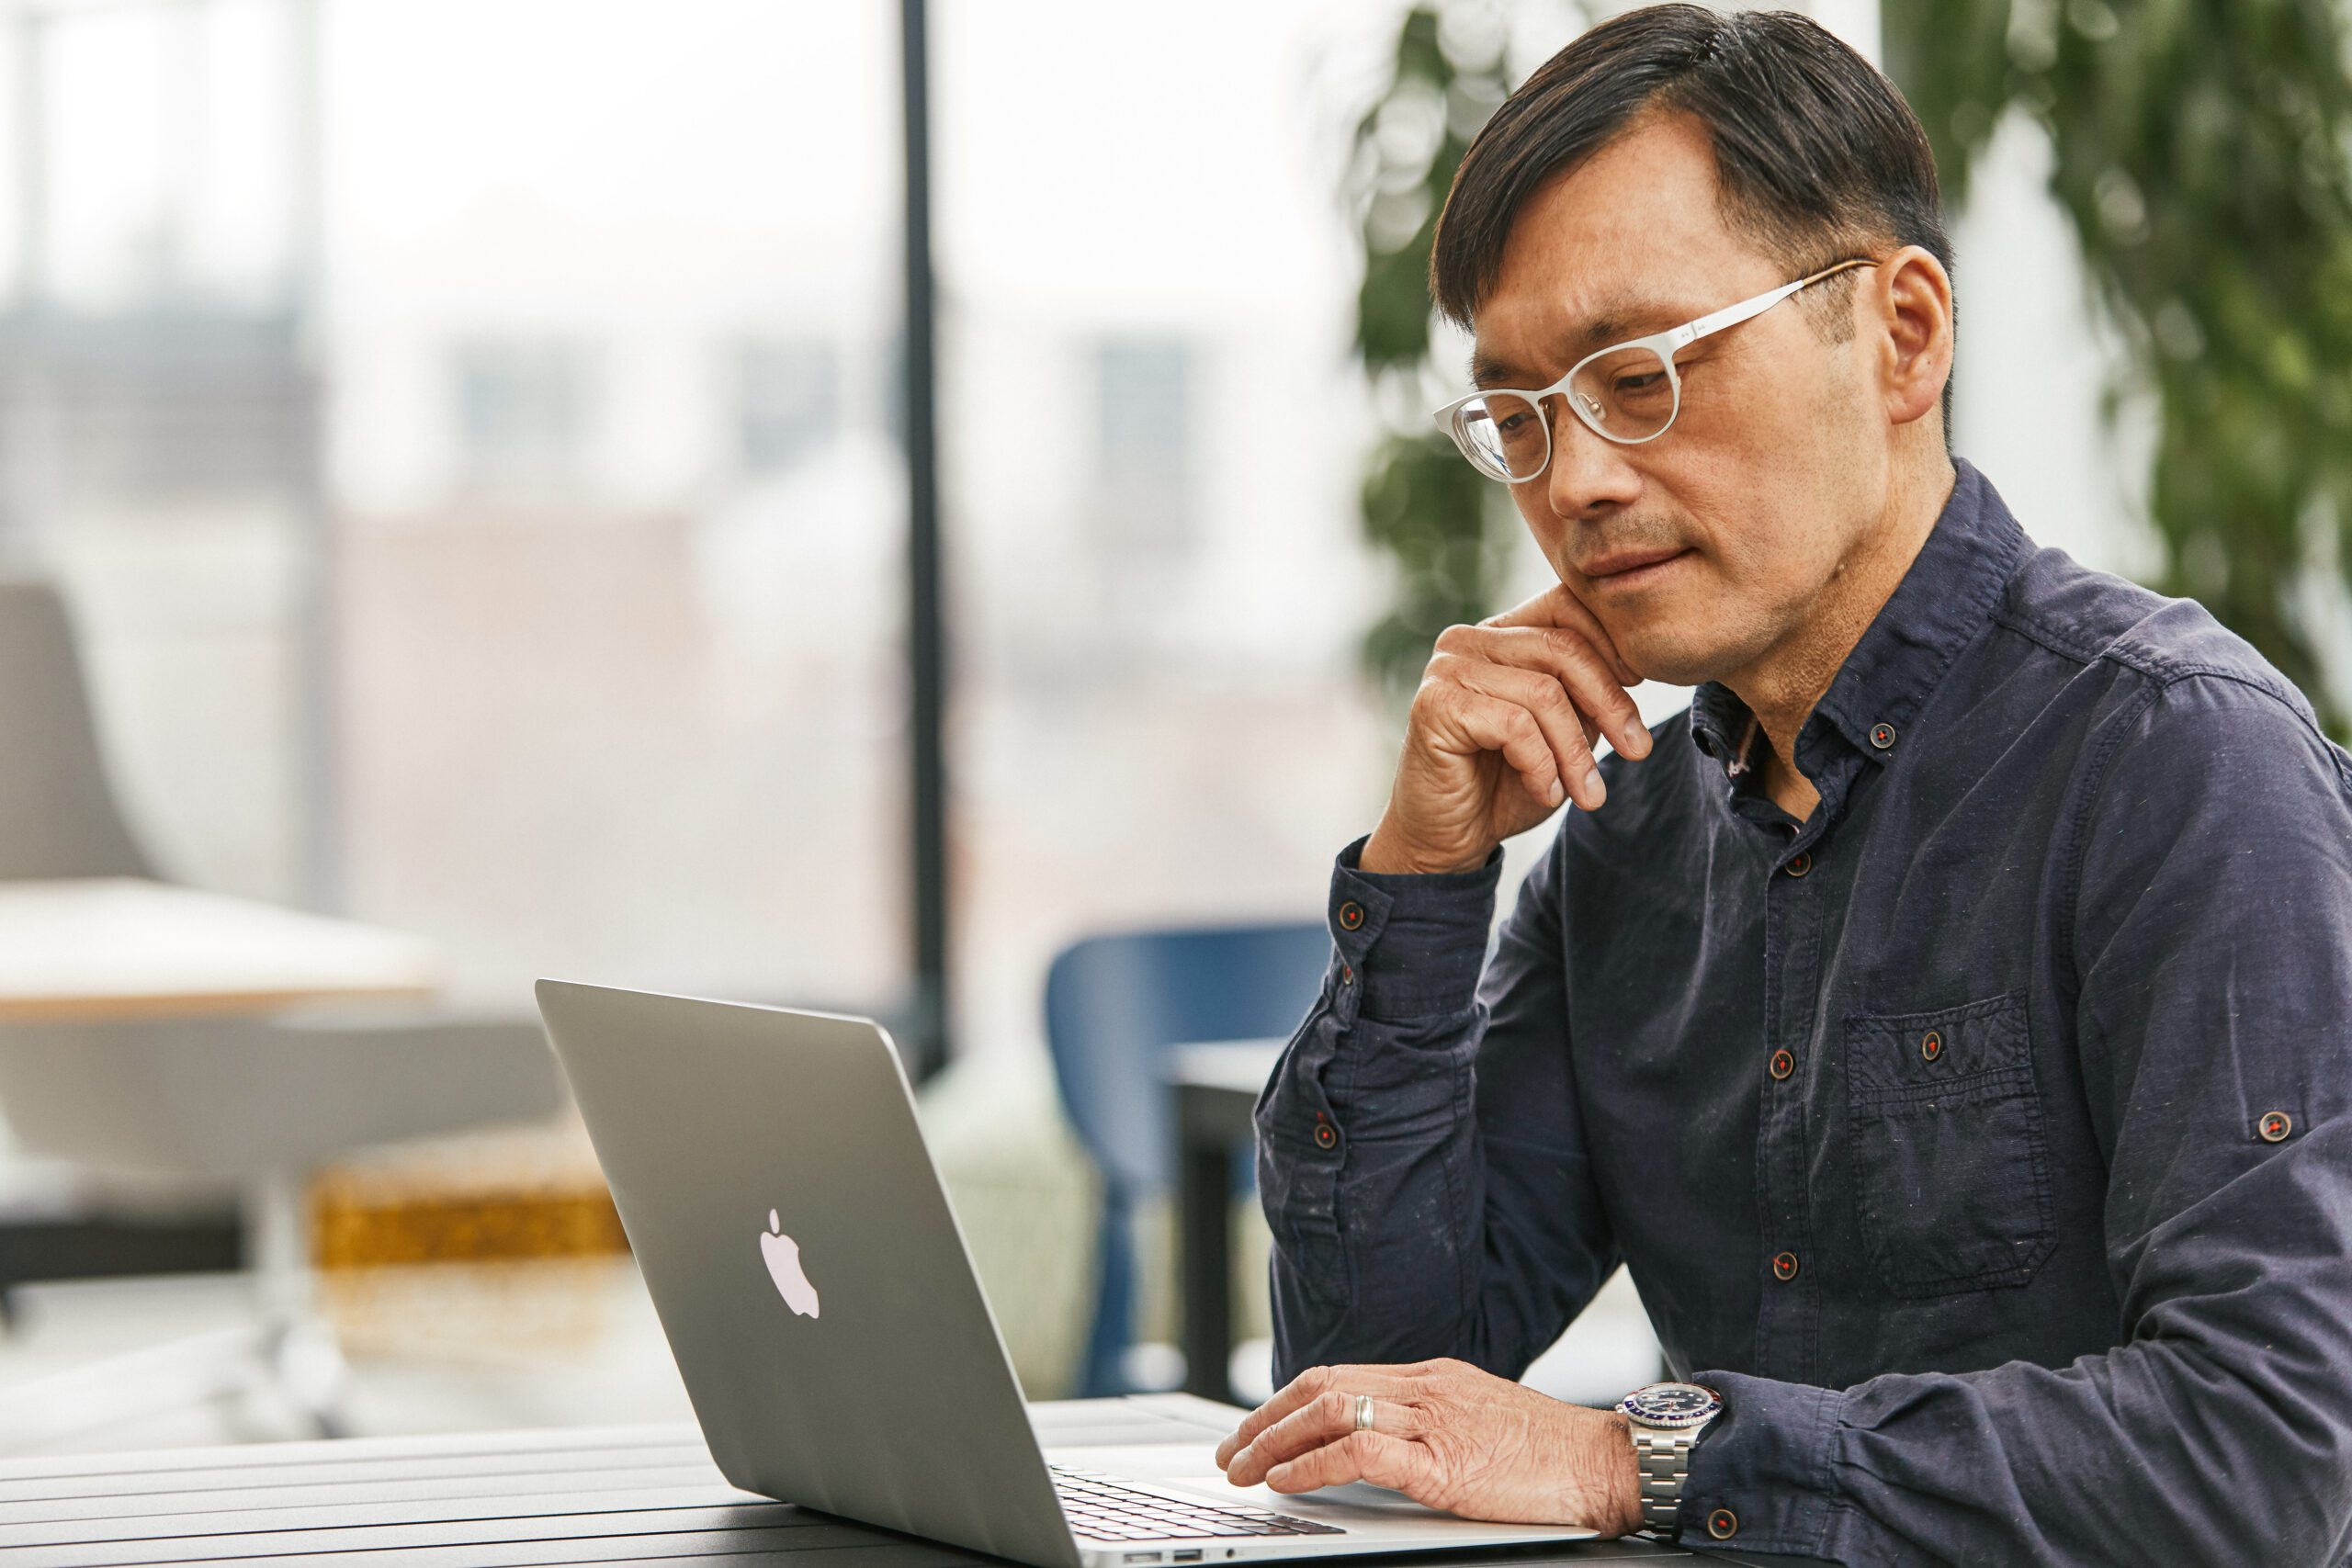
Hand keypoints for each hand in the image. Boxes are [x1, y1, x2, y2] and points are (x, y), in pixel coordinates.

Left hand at [1212, 1358, 1643, 1535]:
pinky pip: (1358, 1451)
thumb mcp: (1477, 1419)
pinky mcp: (1443, 1462)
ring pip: (1328, 1411)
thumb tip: (1375, 1443)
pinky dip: (1312, 1464)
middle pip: (1320, 1386)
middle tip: (1230, 1450)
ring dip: (1273, 1442)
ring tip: (1245, 1469)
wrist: (1606, 1463)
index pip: (1337, 1376)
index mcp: (1431, 1377)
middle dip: (1264, 1418)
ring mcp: (1433, 1420)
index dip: (1285, 1400)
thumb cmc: (1551, 1452)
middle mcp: (1424, 1388)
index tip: (1256, 1427)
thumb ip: (1428, 1423)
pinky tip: (1288, 1481)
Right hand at [1361, 585, 1648, 876]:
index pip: (1565, 606)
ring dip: (1575, 752)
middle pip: (1561, 649)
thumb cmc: (1507, 784)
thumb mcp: (1564, 732)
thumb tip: (1636, 667)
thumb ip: (1588, 694)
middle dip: (1608, 703)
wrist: (1450, 838)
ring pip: (1543, 693)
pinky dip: (1541, 765)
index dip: (1611, 646)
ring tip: (1587, 794)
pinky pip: (1514, 725)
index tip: (1640, 687)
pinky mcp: (1435, 705)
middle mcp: (1468, 640)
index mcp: (1499, 634)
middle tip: (1636, 750)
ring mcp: (1446, 669)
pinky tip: (1544, 792)